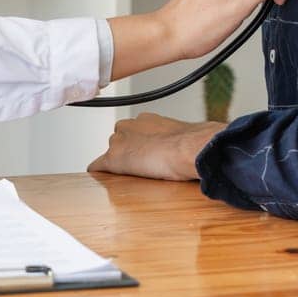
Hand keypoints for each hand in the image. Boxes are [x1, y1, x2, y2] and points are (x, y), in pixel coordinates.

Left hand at [87, 113, 223, 180]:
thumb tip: (201, 142)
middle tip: (141, 165)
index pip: (134, 131)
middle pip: (118, 140)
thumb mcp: (186, 135)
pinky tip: (97, 177)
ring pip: (111, 153)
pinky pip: (97, 166)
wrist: (189, 149)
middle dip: (126, 152)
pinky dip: (98, 172)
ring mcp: (119, 142)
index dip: (139, 145)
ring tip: (131, 174)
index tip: (146, 153)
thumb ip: (183, 137)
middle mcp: (129, 125)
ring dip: (117, 162)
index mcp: (146, 119)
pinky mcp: (114, 158)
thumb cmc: (193, 144)